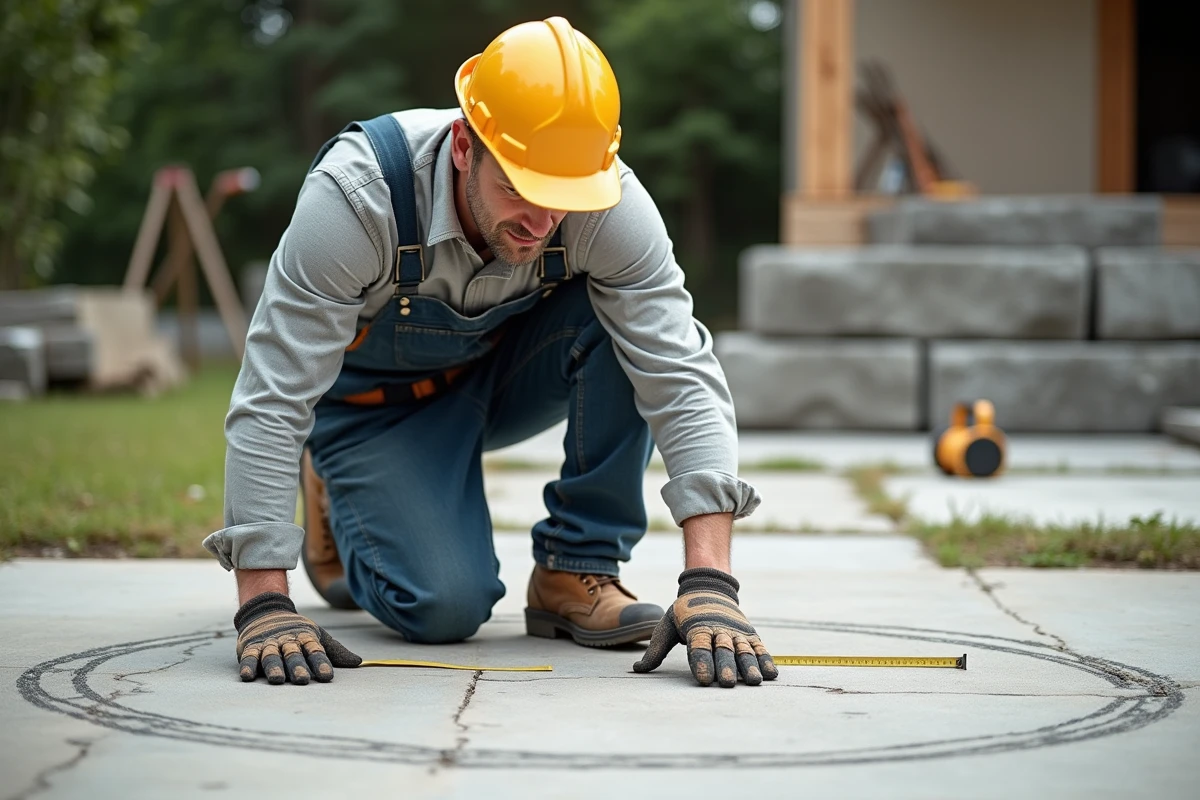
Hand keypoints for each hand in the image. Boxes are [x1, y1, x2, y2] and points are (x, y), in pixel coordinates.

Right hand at [233, 592, 360, 683]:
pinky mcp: (250, 646)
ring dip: (274, 667)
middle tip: (302, 680)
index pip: (315, 650)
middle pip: (293, 654)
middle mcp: (287, 640)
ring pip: (271, 655)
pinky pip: (248, 656)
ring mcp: (268, 643)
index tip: (327, 676)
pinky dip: (248, 665)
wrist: (267, 611)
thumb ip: (334, 651)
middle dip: (298, 667)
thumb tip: (359, 662)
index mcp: (305, 637)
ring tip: (277, 679)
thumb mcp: (316, 637)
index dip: (321, 663)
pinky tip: (248, 676)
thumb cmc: (296, 632)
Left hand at [633, 568, 777, 686]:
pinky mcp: (749, 633)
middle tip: (726, 683)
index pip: (698, 646)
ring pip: (743, 649)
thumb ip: (655, 650)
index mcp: (696, 627)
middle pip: (722, 649)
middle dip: (725, 667)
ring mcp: (735, 631)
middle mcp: (718, 629)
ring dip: (749, 665)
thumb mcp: (667, 626)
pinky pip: (759, 647)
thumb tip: (637, 670)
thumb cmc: (684, 613)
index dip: (700, 662)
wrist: (708, 587)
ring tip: (754, 681)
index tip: (704, 679)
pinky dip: (766, 659)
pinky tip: (770, 674)